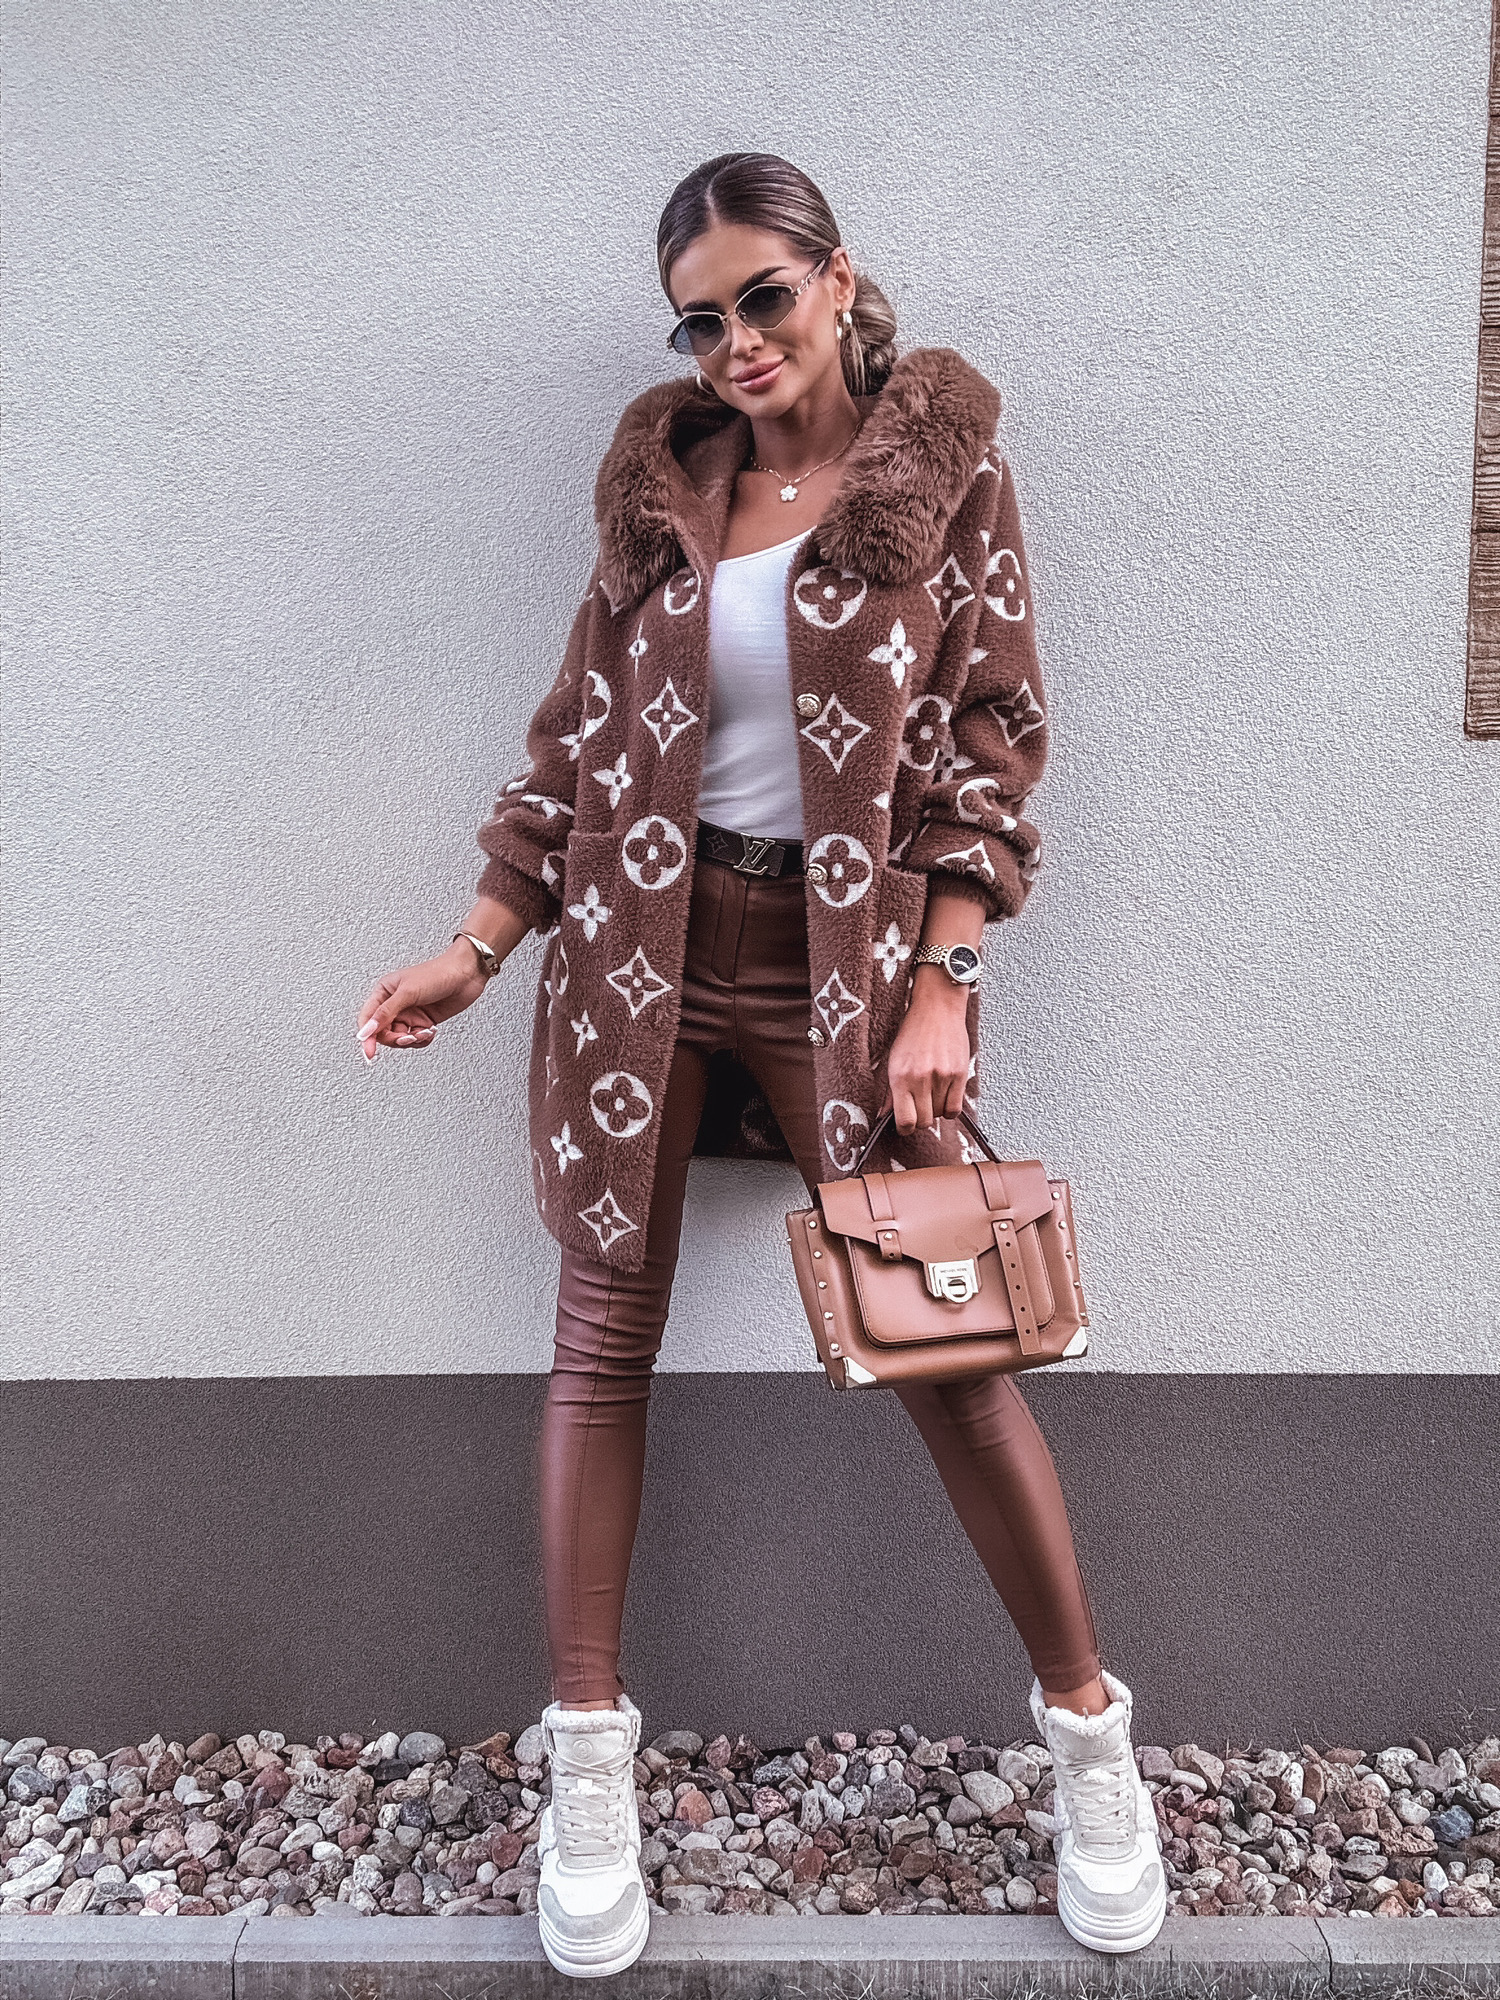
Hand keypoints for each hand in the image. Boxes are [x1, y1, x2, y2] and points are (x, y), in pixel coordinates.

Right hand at [355, 942, 489, 1060]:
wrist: (466, 974)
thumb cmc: (437, 973)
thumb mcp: (408, 993)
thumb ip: (385, 1013)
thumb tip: (366, 1030)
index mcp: (384, 992)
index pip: (367, 1019)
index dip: (367, 1037)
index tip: (370, 1052)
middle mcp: (395, 1004)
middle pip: (383, 1032)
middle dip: (395, 1039)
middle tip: (407, 1038)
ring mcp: (410, 1013)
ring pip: (400, 1038)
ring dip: (412, 1040)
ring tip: (424, 1032)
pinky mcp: (423, 1021)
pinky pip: (416, 1038)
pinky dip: (422, 1039)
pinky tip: (431, 1031)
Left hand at [880, 970, 970, 1135]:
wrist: (937, 1008)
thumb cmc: (913, 1032)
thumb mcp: (893, 1060)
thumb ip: (890, 1091)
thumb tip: (884, 1116)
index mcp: (900, 1076)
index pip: (905, 1121)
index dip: (905, 1128)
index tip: (905, 1125)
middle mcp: (921, 1079)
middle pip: (924, 1121)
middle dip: (921, 1119)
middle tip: (919, 1107)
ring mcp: (942, 1077)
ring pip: (940, 1115)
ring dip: (936, 1110)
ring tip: (931, 1094)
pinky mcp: (960, 1074)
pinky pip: (956, 1108)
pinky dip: (950, 1108)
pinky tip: (945, 1096)